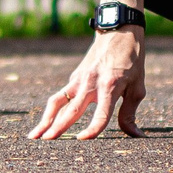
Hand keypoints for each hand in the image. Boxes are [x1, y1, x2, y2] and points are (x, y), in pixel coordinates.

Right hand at [30, 27, 145, 139]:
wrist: (118, 32)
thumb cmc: (132, 60)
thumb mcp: (137, 87)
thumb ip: (130, 113)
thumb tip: (136, 136)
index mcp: (110, 86)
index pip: (101, 114)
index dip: (93, 128)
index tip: (82, 139)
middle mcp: (91, 83)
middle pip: (72, 110)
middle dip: (58, 126)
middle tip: (46, 141)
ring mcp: (79, 79)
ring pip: (58, 102)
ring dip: (45, 119)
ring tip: (34, 136)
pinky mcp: (74, 77)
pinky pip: (61, 96)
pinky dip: (52, 111)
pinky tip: (46, 123)